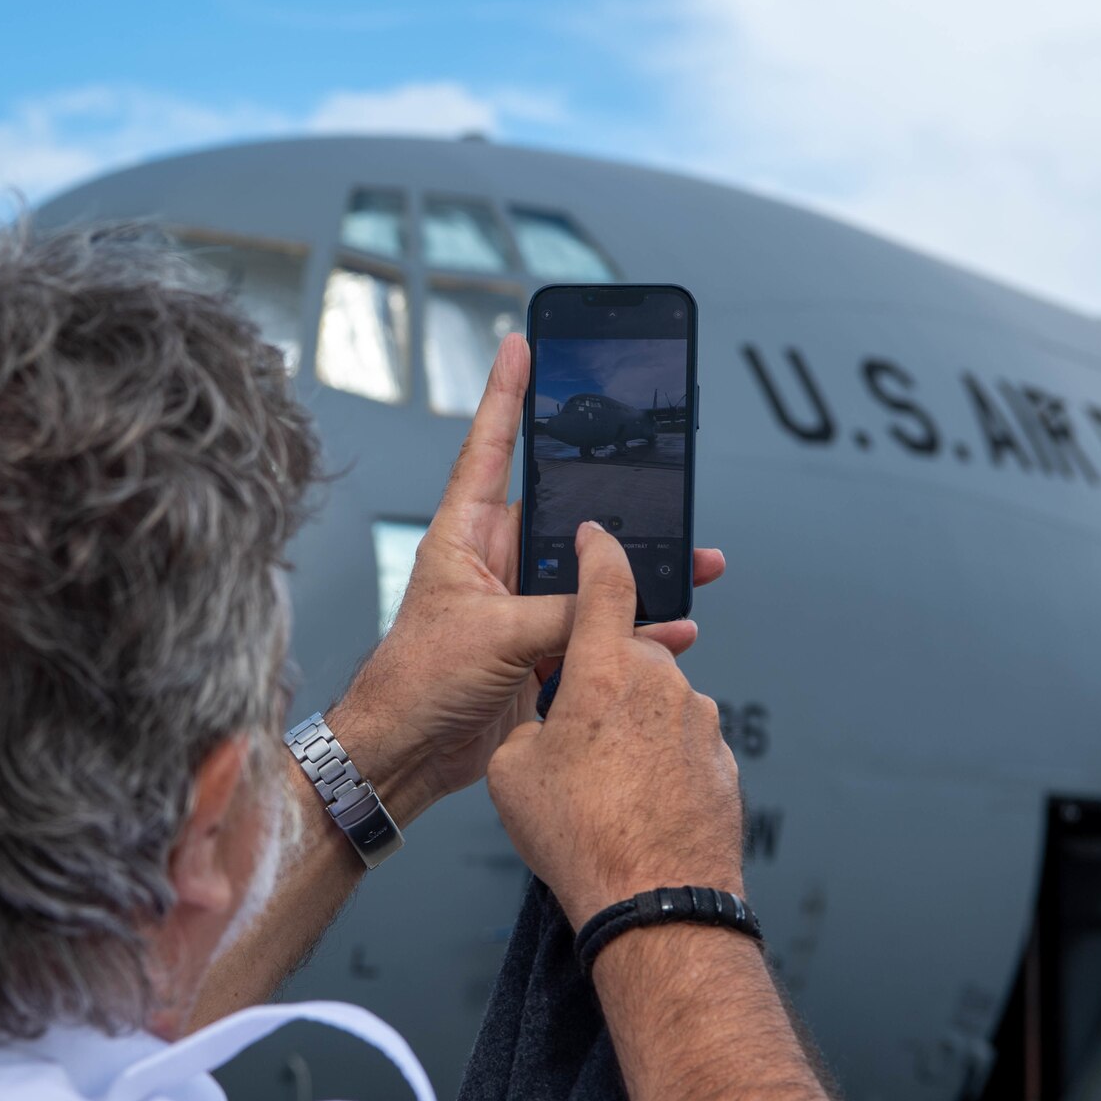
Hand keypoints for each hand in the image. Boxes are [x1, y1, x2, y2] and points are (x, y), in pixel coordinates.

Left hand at [329, 333, 723, 820]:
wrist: (404, 756)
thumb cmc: (416, 684)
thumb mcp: (495, 636)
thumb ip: (560, 611)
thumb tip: (611, 599)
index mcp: (465, 536)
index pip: (488, 446)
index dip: (505, 394)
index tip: (520, 344)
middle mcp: (494, 561)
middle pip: (567, 517)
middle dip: (620, 505)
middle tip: (670, 484)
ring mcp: (519, 606)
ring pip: (591, 576)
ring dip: (641, 575)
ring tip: (696, 564)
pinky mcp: (538, 650)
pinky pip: (596, 628)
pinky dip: (634, 630)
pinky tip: (672, 630)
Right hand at [485, 522, 744, 928]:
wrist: (655, 900)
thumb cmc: (582, 837)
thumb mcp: (513, 774)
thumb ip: (530, 730)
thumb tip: (547, 733)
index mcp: (605, 672)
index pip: (607, 584)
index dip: (599, 552)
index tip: (597, 538)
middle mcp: (662, 686)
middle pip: (629, 658)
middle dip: (601, 685)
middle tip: (573, 740)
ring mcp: (701, 723)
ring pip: (658, 707)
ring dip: (631, 732)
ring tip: (604, 791)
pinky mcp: (724, 762)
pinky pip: (683, 747)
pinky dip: (661, 766)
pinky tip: (637, 808)